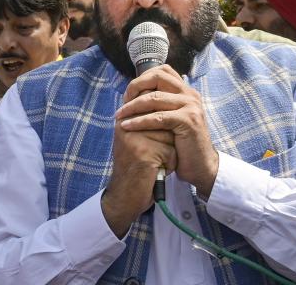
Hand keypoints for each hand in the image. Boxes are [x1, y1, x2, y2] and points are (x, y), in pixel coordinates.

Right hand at [102, 108, 176, 237]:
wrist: (125, 196)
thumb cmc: (136, 166)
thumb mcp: (136, 138)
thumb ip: (145, 119)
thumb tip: (164, 99)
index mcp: (124, 118)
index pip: (151, 104)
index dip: (161, 121)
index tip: (157, 138)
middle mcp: (126, 125)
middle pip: (165, 121)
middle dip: (167, 140)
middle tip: (154, 154)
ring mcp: (134, 138)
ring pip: (171, 136)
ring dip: (169, 152)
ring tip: (155, 163)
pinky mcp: (144, 153)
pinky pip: (171, 152)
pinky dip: (170, 164)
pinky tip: (156, 171)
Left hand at [116, 65, 218, 198]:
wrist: (200, 166)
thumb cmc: (182, 145)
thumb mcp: (172, 119)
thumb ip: (161, 105)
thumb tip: (135, 94)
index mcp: (186, 92)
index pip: (163, 71)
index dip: (142, 78)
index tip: (129, 93)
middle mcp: (190, 95)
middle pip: (158, 77)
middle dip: (136, 86)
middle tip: (123, 101)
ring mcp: (191, 106)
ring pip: (155, 98)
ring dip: (132, 106)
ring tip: (119, 115)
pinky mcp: (188, 120)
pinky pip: (158, 117)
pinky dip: (140, 121)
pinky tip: (127, 126)